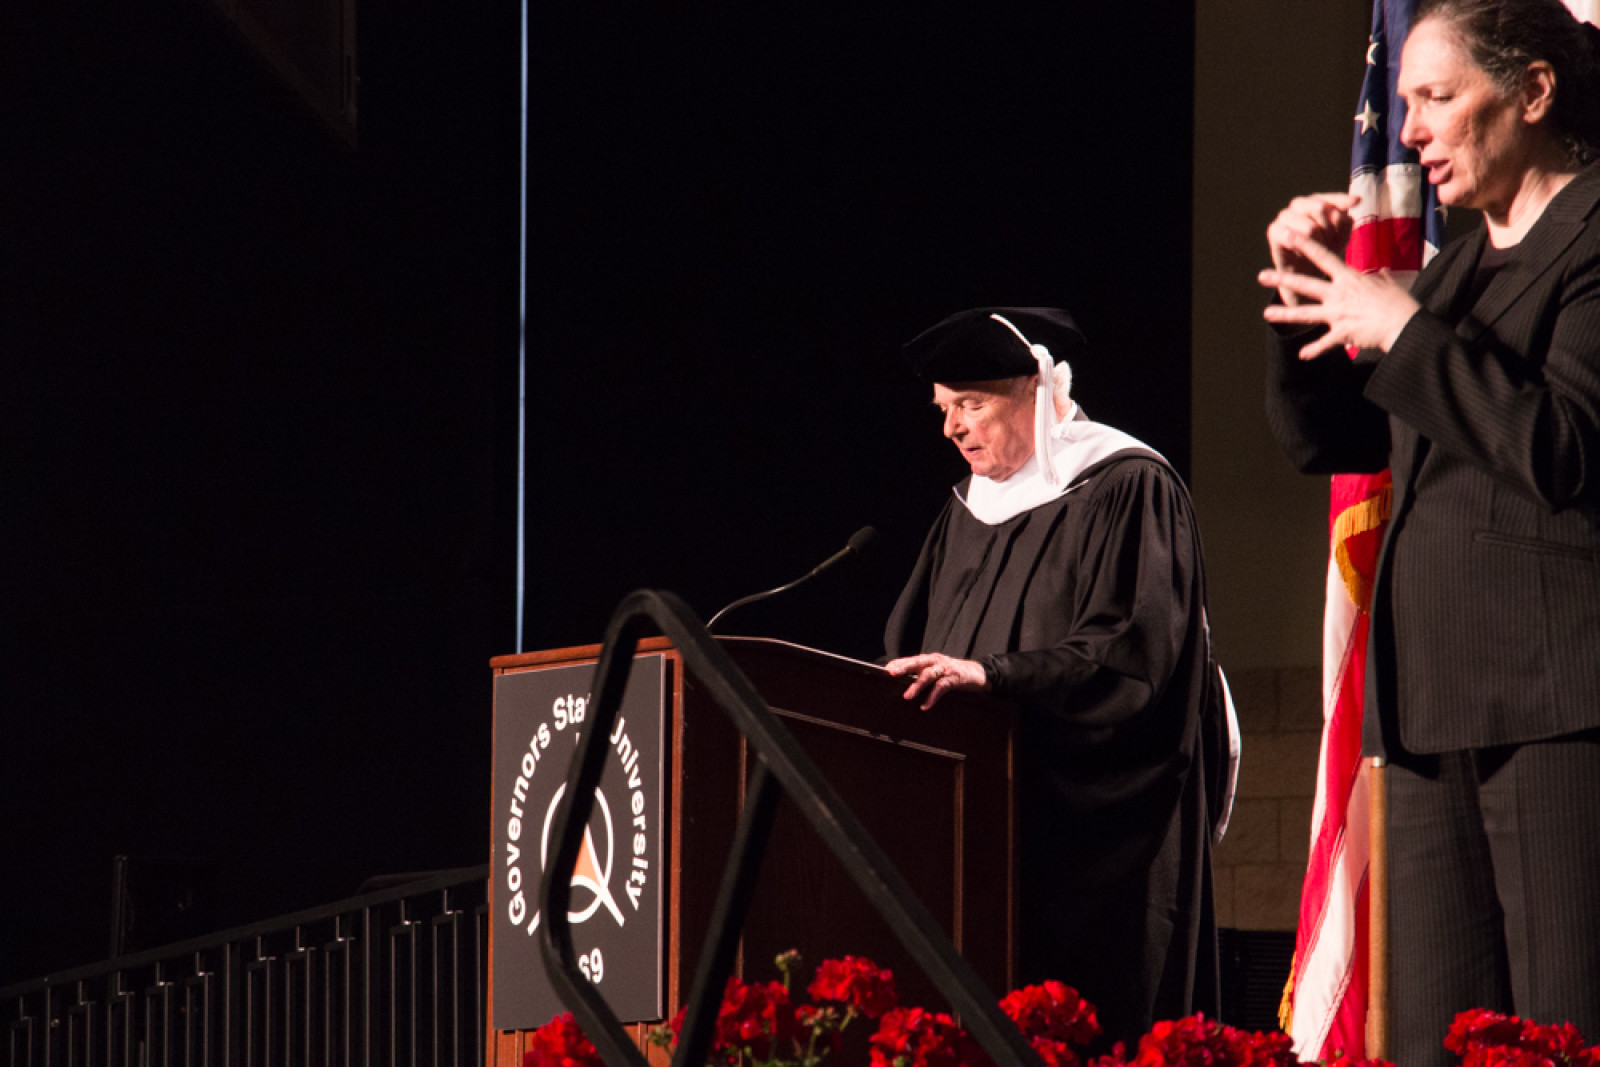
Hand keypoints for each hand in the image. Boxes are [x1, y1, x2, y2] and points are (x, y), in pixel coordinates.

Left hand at [884, 653, 987, 709]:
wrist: (978, 673)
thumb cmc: (953, 673)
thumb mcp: (938, 670)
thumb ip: (923, 673)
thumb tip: (904, 681)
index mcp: (930, 659)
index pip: (912, 659)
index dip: (900, 662)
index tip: (886, 668)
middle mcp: (936, 661)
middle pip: (918, 663)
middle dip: (904, 667)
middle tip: (892, 673)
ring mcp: (946, 669)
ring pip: (929, 675)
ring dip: (917, 686)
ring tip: (907, 697)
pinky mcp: (955, 678)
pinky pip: (941, 688)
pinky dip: (932, 697)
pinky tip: (925, 706)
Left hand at [1259, 232, 1420, 358]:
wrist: (1405, 323)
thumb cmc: (1399, 302)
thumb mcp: (1388, 284)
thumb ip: (1378, 278)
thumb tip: (1379, 273)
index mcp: (1349, 279)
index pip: (1324, 257)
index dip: (1305, 244)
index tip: (1289, 234)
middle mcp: (1339, 294)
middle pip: (1306, 284)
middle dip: (1283, 279)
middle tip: (1261, 275)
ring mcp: (1339, 314)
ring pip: (1307, 313)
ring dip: (1285, 314)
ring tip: (1266, 313)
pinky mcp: (1343, 333)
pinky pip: (1325, 343)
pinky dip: (1314, 350)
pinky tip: (1302, 355)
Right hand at [1265, 193, 1358, 305]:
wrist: (1306, 274)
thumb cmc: (1326, 250)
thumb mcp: (1341, 233)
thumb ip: (1347, 216)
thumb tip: (1356, 200)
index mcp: (1314, 201)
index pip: (1331, 198)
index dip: (1343, 203)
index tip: (1357, 203)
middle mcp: (1298, 205)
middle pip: (1320, 207)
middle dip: (1330, 228)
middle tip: (1331, 241)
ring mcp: (1284, 216)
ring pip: (1309, 226)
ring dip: (1318, 242)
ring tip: (1318, 249)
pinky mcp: (1273, 230)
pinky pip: (1291, 236)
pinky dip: (1301, 246)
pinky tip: (1303, 251)